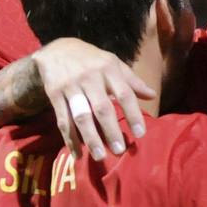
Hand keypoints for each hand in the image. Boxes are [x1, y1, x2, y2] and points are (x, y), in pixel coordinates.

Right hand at [32, 38, 156, 159]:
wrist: (56, 50)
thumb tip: (152, 95)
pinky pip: (63, 120)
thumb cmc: (91, 61)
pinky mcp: (54, 94)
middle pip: (102, 108)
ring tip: (100, 156)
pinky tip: (77, 153)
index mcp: (108, 69)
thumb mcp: (112, 63)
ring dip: (90, 137)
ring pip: (81, 116)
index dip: (133, 114)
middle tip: (119, 151)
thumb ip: (131, 81)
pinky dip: (70, 139)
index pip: (124, 94)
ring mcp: (70, 86)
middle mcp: (90, 77)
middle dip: (111, 131)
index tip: (140, 134)